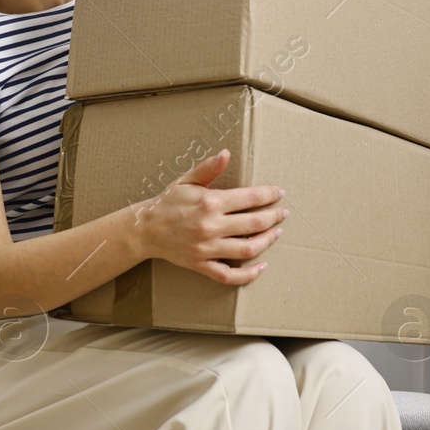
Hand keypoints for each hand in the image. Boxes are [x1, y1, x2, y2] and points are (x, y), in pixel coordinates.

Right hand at [132, 149, 287, 283]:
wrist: (145, 229)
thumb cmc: (168, 202)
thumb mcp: (187, 181)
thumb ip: (208, 168)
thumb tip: (226, 154)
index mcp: (210, 202)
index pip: (250, 198)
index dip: (269, 195)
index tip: (279, 193)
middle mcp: (211, 226)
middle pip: (255, 223)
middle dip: (274, 217)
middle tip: (283, 213)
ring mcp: (207, 248)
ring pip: (248, 248)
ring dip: (267, 241)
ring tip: (276, 233)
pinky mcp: (202, 265)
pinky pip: (230, 275)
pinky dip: (249, 274)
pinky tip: (262, 266)